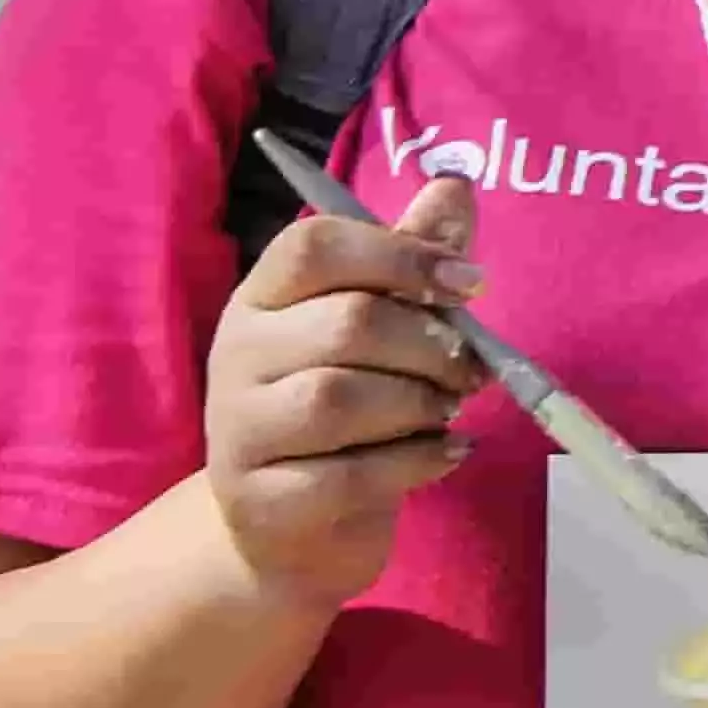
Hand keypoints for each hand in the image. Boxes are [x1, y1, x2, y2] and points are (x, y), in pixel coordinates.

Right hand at [204, 173, 488, 604]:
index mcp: (263, 296)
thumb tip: (455, 183)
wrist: (295, 524)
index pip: (315, 244)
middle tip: (470, 370)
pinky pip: (350, 475)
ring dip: (421, 404)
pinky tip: (446, 453)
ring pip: (341, 398)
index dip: (402, 254)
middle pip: (348, 322)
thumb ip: (412, 258)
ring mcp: (239, 430)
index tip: (471, 283)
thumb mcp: (380, 325)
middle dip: (432, 345)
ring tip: (446, 411)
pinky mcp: (262, 500)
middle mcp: (236, 354)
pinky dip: (417, 462)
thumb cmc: (349, 410)